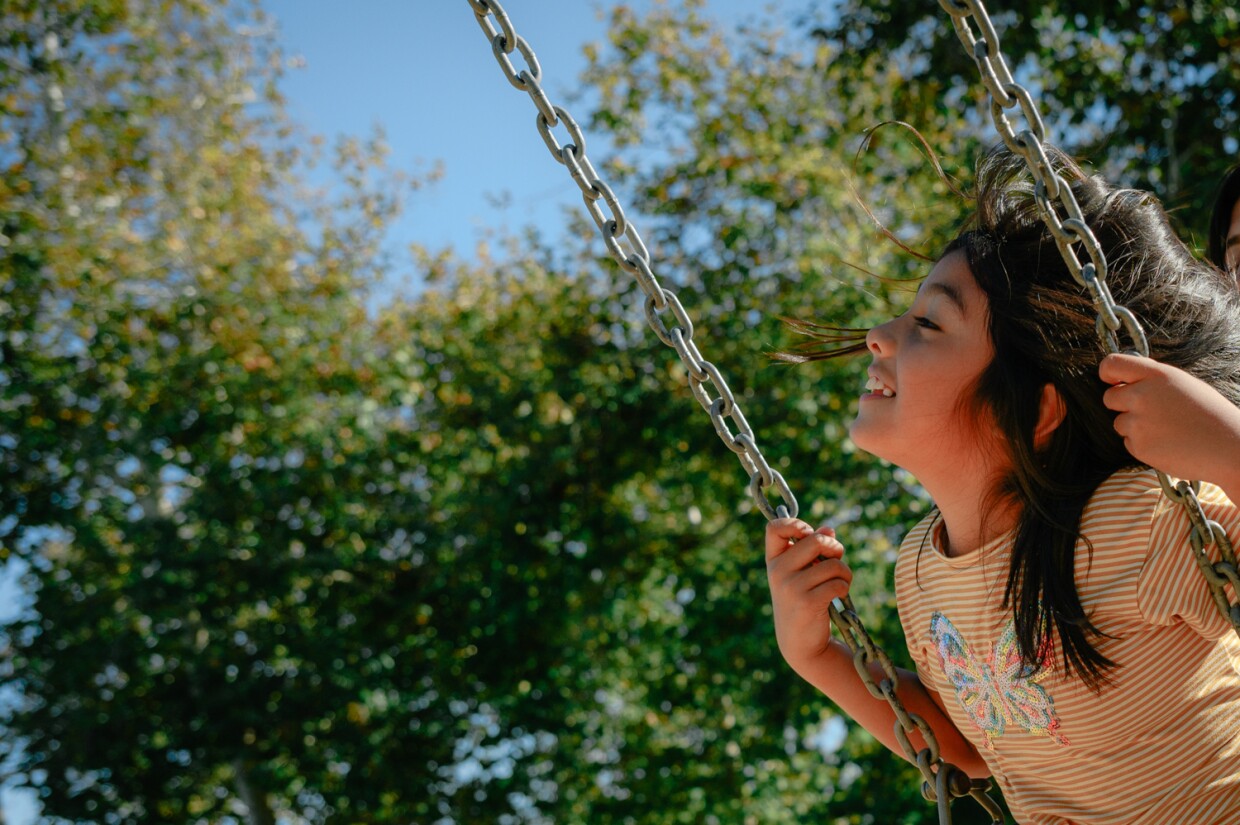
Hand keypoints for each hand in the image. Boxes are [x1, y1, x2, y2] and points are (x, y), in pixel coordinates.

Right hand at [765, 518, 851, 673]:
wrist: (799, 642)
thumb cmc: (803, 601)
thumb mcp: (802, 573)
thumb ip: (813, 550)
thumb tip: (829, 529)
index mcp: (773, 561)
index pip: (774, 528)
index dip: (796, 524)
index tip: (809, 535)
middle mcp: (778, 572)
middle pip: (816, 540)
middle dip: (835, 547)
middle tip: (837, 558)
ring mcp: (791, 587)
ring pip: (833, 564)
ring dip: (845, 572)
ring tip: (841, 582)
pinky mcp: (808, 603)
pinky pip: (838, 583)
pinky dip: (844, 587)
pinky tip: (838, 596)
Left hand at [1100, 353, 1239, 494]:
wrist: (1229, 448)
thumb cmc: (1211, 415)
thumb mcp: (1184, 385)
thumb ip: (1153, 381)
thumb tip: (1128, 378)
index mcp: (1156, 376)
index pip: (1112, 365)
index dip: (1107, 373)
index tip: (1111, 381)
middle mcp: (1142, 396)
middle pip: (1109, 397)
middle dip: (1122, 404)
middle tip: (1148, 412)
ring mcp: (1138, 422)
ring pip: (1119, 422)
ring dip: (1135, 427)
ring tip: (1167, 429)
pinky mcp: (1138, 446)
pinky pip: (1129, 442)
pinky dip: (1143, 444)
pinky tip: (1168, 443)